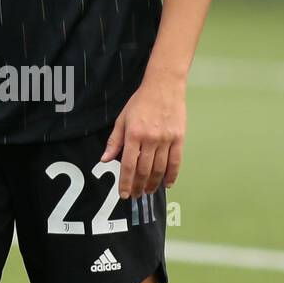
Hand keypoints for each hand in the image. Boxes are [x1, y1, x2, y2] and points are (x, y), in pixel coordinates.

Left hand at [100, 66, 185, 198]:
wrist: (164, 87)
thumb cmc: (140, 102)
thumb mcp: (122, 118)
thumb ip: (114, 141)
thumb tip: (104, 160)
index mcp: (133, 134)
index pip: (127, 165)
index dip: (125, 182)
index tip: (123, 194)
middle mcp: (150, 139)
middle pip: (144, 170)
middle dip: (138, 186)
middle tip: (135, 196)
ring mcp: (166, 139)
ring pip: (160, 169)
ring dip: (153, 184)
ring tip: (148, 191)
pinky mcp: (179, 139)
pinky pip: (176, 162)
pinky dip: (171, 175)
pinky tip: (166, 184)